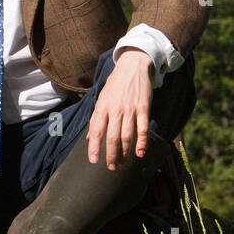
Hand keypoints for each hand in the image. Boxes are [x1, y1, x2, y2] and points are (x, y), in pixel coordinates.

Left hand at [87, 48, 153, 168]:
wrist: (133, 66)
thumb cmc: (115, 85)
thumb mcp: (101, 99)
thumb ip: (96, 119)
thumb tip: (90, 138)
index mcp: (102, 107)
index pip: (96, 131)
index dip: (94, 148)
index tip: (94, 161)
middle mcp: (115, 109)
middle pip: (112, 137)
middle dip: (111, 155)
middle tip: (111, 167)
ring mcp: (130, 109)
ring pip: (126, 136)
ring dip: (124, 152)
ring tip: (122, 163)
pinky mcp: (143, 108)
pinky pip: (142, 128)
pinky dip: (142, 142)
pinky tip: (140, 153)